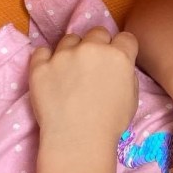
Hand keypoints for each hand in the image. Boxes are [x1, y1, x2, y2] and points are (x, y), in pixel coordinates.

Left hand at [29, 28, 138, 145]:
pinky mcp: (40, 65)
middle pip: (97, 32)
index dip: (122, 48)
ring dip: (72, 51)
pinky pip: (42, 52)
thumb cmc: (109, 124)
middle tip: (93, 66)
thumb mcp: (132, 98)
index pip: (125, 38)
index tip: (117, 59)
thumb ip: (126, 74)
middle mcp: (92, 48)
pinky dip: (46, 59)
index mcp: (119, 56)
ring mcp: (63, 55)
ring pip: (70, 39)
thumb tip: (118, 67)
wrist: (78, 139)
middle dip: (98, 45)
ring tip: (70, 72)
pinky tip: (51, 73)